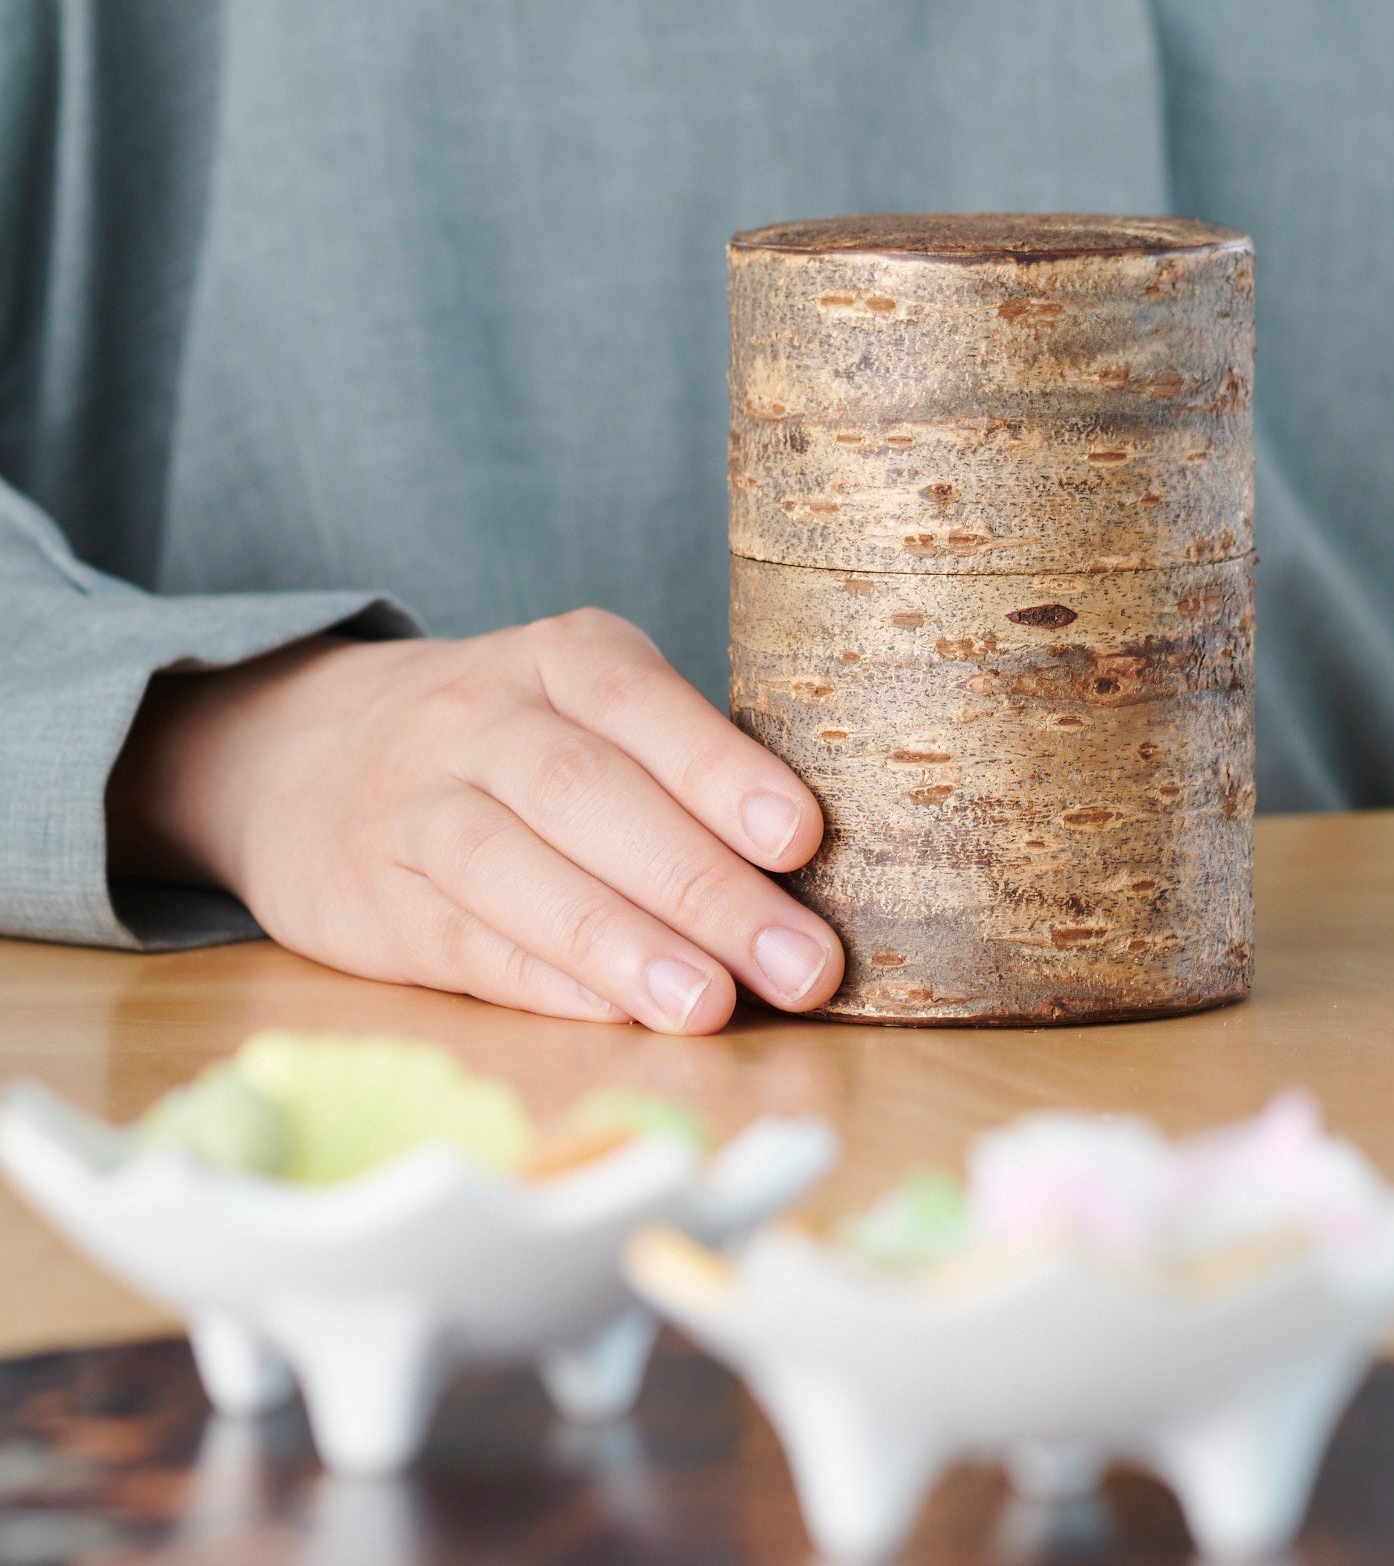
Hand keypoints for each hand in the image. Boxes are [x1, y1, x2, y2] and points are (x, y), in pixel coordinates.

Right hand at [105, 610, 840, 1032]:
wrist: (302, 752)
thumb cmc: (512, 739)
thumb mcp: (588, 704)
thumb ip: (681, 766)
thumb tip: (808, 871)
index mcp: (558, 659)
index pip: (639, 703)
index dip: (720, 771)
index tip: (800, 839)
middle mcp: (476, 719)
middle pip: (586, 796)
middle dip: (703, 885)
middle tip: (800, 963)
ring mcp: (412, 808)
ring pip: (515, 872)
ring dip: (624, 946)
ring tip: (713, 1006)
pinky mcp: (367, 900)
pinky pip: (462, 941)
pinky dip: (546, 983)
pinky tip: (619, 1017)